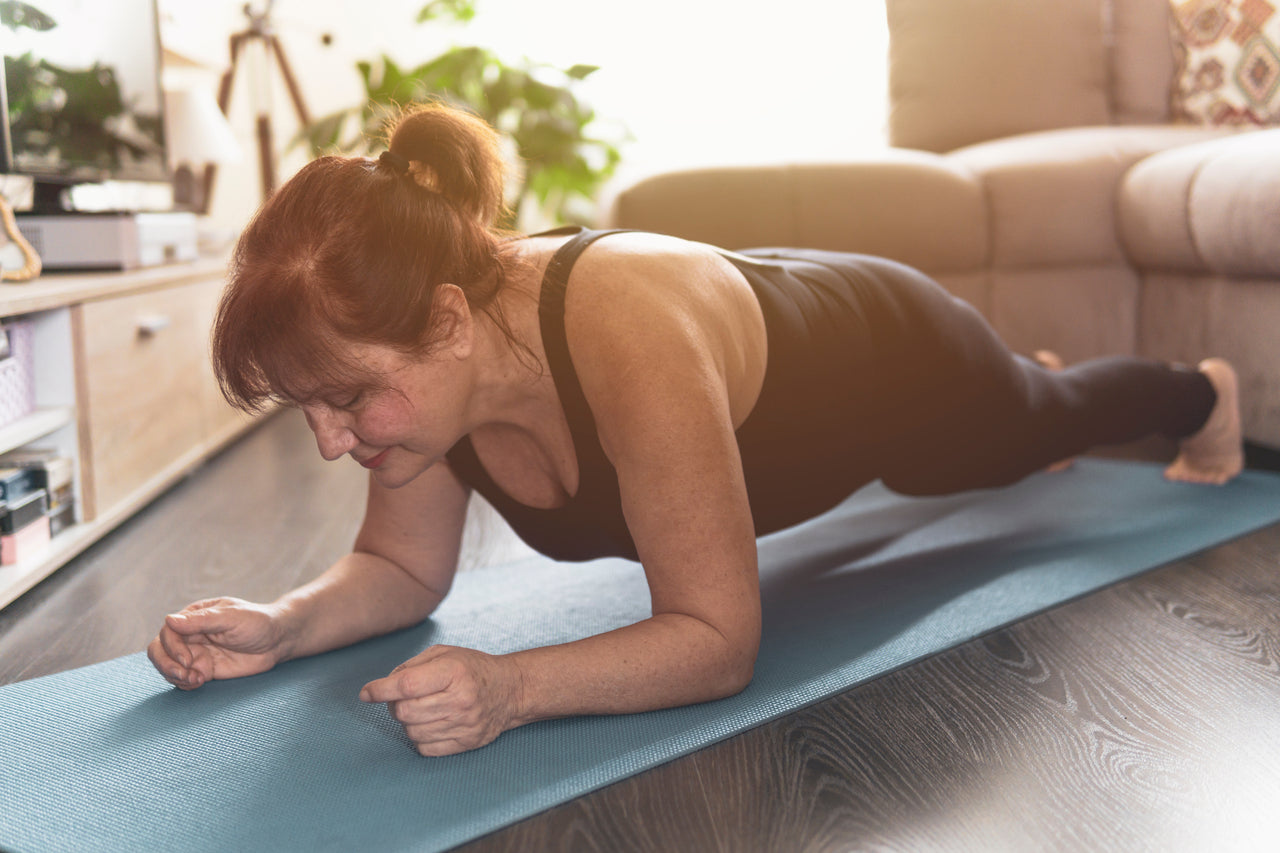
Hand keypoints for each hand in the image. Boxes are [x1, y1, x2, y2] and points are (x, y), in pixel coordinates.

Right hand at [147, 597, 288, 689]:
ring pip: (168, 666)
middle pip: (159, 650)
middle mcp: (190, 634)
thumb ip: (201, 620)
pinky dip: (184, 684)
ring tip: (195, 680)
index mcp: (194, 616)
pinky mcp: (204, 669)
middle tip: (183, 675)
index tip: (187, 659)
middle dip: (166, 664)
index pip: (168, 632)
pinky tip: (199, 682)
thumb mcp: (231, 617)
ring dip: (174, 676)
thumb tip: (169, 619)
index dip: (171, 647)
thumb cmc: (257, 622)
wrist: (277, 641)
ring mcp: (196, 653)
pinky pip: (182, 679)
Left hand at [360, 645, 523, 755]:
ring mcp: (464, 724)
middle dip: (395, 705)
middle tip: (403, 698)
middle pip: (405, 711)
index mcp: (454, 672)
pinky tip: (430, 723)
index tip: (367, 693)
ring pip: (412, 732)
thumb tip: (379, 689)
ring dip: (408, 721)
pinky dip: (420, 737)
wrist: (510, 690)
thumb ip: (411, 667)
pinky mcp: (466, 742)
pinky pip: (425, 748)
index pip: (407, 685)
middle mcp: (460, 700)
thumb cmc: (472, 668)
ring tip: (421, 709)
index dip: (381, 690)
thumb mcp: (444, 653)